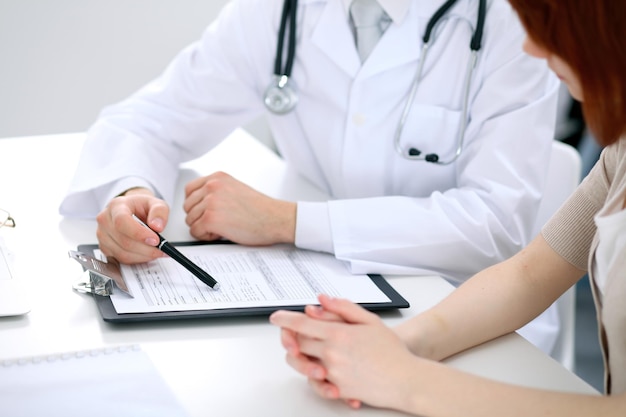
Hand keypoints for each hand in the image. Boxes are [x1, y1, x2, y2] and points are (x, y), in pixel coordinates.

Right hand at [95, 188, 169, 263]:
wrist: (131, 210)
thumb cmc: (141, 207)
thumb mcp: (155, 203)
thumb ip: (159, 211)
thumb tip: (157, 226)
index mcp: (116, 206)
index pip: (122, 221)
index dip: (139, 233)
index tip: (155, 240)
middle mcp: (105, 220)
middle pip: (124, 240)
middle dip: (146, 248)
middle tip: (162, 249)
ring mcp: (102, 235)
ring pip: (122, 253)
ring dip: (143, 256)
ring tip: (156, 252)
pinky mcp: (104, 247)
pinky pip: (121, 259)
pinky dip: (137, 259)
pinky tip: (146, 254)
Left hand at [183, 172, 295, 244]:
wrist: (275, 218)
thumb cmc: (261, 209)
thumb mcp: (235, 189)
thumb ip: (217, 191)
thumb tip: (200, 204)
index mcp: (218, 178)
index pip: (190, 190)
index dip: (194, 204)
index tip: (202, 211)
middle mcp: (212, 186)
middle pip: (188, 206)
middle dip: (198, 217)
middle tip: (215, 223)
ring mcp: (210, 202)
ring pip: (190, 220)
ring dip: (203, 228)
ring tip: (221, 228)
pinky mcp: (211, 219)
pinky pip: (196, 232)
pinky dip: (205, 237)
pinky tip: (221, 234)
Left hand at [270, 295, 415, 409]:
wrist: (406, 380)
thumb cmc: (391, 351)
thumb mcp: (370, 321)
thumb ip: (344, 308)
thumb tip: (322, 300)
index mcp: (338, 334)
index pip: (302, 324)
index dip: (285, 319)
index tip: (276, 317)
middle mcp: (332, 354)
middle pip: (298, 344)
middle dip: (293, 337)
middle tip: (296, 333)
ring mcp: (333, 373)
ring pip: (302, 364)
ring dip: (300, 357)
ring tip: (307, 352)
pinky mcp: (337, 389)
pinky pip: (315, 383)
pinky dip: (315, 376)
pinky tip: (323, 370)